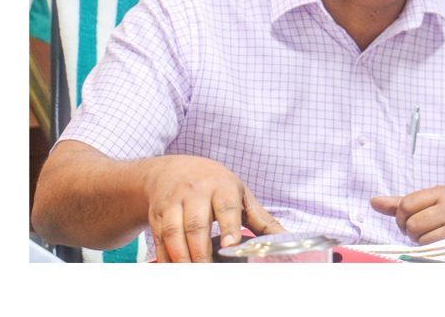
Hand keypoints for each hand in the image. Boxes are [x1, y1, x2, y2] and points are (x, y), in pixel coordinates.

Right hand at [144, 155, 285, 262]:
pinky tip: (175, 269)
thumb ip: (261, 220)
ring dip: (182, 256)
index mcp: (222, 188)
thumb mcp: (240, 195)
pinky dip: (165, 257)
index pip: (226, 208)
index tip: (231, 246)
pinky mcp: (157, 214)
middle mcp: (196, 193)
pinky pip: (159, 238)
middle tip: (208, 272)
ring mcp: (173, 203)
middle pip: (196, 224)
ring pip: (174, 232)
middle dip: (201, 251)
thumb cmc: (214, 184)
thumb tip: (288, 239)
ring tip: (192, 274)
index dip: (228, 227)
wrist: (172, 170)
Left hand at [371, 185, 444, 244]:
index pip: (406, 204)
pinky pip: (432, 250)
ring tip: (433, 237)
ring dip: (421, 242)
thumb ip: (403, 202)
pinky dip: (430, 250)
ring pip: (421, 238)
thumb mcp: (435, 202)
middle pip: (411, 223)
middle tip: (422, 231)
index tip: (408, 221)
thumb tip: (373, 202)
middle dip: (411, 231)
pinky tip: (440, 245)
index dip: (401, 216)